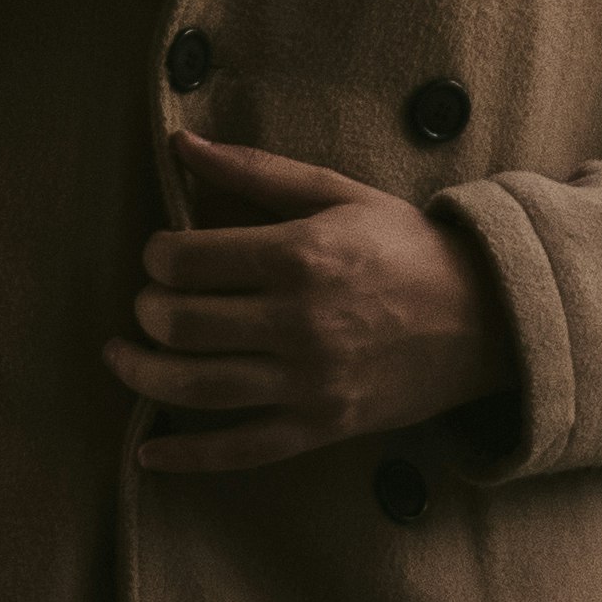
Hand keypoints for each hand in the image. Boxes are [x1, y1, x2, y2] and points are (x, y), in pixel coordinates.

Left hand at [104, 130, 517, 472]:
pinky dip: (187, 457)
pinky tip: (148, 452)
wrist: (481, 316)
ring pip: (198, 390)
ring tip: (121, 356)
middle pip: (185, 324)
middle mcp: (300, 323)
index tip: (159, 251)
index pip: (193, 260)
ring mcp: (309, 383)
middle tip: (145, 300)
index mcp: (303, 255)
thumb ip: (255, 171)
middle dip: (148, 311)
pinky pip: (239, 450)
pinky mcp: (319, 429)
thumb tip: (183, 144)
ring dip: (143, 375)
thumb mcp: (336, 192)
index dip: (158, 255)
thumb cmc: (402, 243)